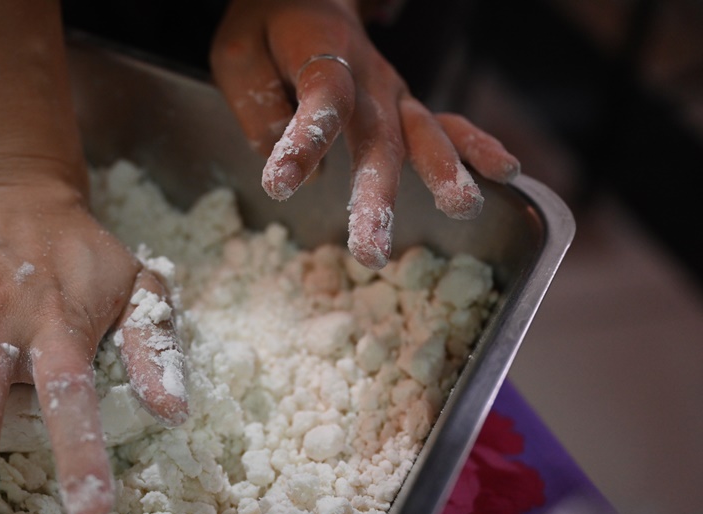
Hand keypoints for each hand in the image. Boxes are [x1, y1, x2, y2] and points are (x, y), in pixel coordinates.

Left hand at [210, 0, 519, 268]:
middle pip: (377, 138)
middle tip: (371, 251)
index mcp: (322, 57)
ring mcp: (394, 94)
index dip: (303, 141)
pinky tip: (507, 172)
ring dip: (442, 173)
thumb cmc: (268, 30)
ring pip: (420, 136)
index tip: (280, 184)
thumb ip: (259, 105)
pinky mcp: (406, 107)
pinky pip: (448, 124)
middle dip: (377, 197)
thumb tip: (294, 165)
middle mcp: (369, 78)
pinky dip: (477, 146)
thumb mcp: (238, 54)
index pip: (320, 100)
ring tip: (461, 206)